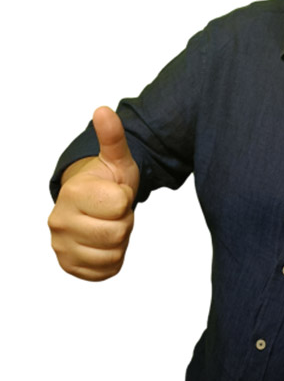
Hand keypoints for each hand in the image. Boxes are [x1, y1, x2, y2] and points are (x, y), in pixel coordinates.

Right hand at [48, 106, 139, 280]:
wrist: (93, 205)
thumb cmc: (106, 181)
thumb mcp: (116, 158)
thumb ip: (112, 137)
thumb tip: (103, 110)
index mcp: (72, 193)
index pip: (120, 204)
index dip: (126, 199)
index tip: (116, 192)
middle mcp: (59, 221)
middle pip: (118, 231)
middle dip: (125, 220)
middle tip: (114, 211)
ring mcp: (62, 246)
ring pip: (113, 253)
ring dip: (120, 240)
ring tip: (109, 224)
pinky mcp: (70, 266)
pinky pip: (107, 271)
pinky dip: (114, 259)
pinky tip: (105, 243)